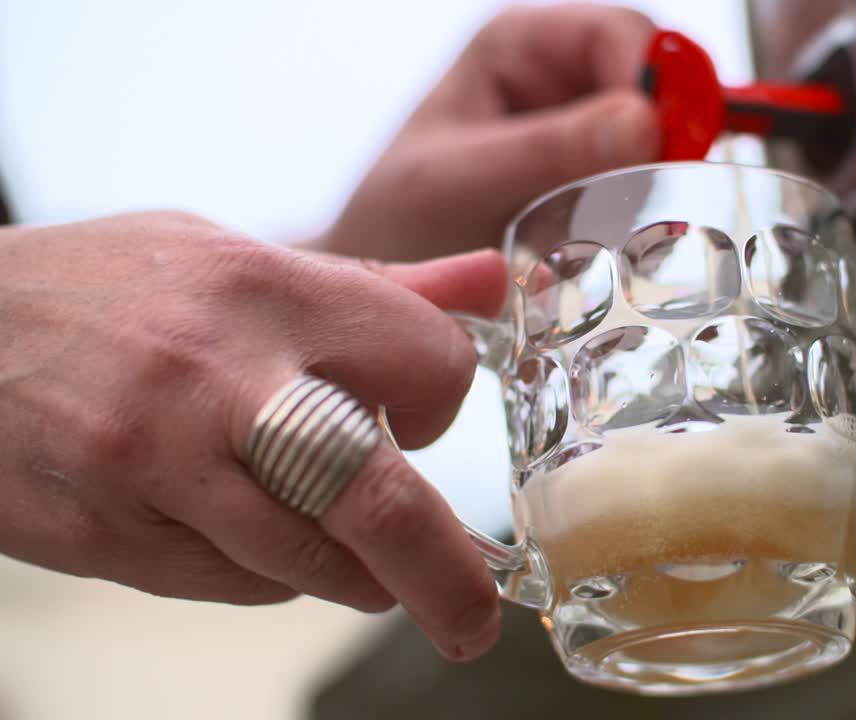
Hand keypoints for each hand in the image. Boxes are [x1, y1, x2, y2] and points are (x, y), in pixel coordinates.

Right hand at [0, 212, 506, 660]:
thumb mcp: (238, 253)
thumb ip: (373, 286)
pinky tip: (253, 532)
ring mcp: (156, 464)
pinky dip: (271, 576)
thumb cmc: (106, 288)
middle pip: (378, 498)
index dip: (444, 399)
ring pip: (306, 565)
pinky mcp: (108, 535)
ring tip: (366, 562)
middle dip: (448, 575)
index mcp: (266, 288)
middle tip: (477, 619)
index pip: (428, 364)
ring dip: (359, 577)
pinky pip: (232, 586)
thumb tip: (494, 282)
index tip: (423, 411)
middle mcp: (216, 378)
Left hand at [317, 3, 659, 261]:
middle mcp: (558, 69)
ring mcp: (581, 119)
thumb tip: (646, 123)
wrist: (390, 283)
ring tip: (619, 224)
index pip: (627, 33)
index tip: (666, 154)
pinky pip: (651, 171)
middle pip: (659, 78)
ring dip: (658, 174)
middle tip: (648, 198)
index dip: (660, 87)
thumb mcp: (462, 183)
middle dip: (666, 136)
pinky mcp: (594, 168)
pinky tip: (618, 234)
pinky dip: (648, 201)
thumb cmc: (400, 221)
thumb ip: (548, 150)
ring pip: (663, 129)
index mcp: (520, 41)